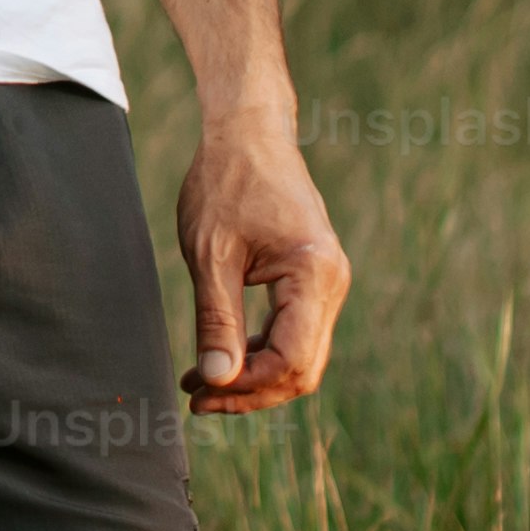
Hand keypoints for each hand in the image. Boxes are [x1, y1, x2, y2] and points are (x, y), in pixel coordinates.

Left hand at [176, 117, 350, 412]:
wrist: (248, 132)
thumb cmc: (227, 182)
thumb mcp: (210, 254)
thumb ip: (216, 319)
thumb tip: (218, 379)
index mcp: (314, 276)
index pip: (291, 361)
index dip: (246, 388)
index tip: (200, 391)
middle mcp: (333, 283)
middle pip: (302, 368)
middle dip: (250, 392)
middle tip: (196, 398)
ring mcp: (327, 282)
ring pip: (299, 355)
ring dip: (253, 375)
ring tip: (200, 382)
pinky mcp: (313, 280)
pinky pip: (294, 332)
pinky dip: (260, 350)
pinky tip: (223, 356)